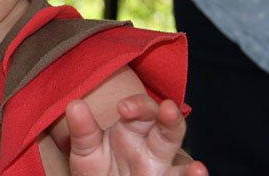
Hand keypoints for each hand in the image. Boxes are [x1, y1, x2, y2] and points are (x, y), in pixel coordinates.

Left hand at [66, 95, 207, 175]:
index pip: (143, 110)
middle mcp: (155, 150)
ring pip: (183, 165)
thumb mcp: (86, 150)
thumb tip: (74, 104)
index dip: (137, 105)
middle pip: (170, 129)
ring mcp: (164, 172)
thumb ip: (83, 130)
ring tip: (197, 168)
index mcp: (134, 130)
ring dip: (191, 168)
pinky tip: (198, 175)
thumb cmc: (97, 169)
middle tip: (168, 108)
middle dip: (171, 118)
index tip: (122, 108)